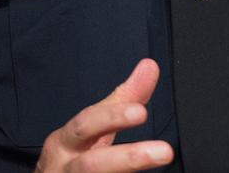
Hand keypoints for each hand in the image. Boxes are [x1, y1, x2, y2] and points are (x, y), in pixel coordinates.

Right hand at [34, 58, 173, 171]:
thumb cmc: (71, 158)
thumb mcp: (92, 128)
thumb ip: (121, 100)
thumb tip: (149, 67)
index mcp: (65, 143)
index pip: (87, 124)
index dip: (113, 117)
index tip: (141, 112)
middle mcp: (64, 168)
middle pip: (92, 165)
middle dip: (128, 158)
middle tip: (164, 151)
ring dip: (129, 168)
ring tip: (163, 157)